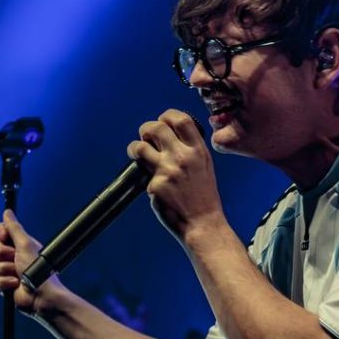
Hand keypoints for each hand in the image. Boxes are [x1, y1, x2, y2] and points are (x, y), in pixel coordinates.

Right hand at [0, 210, 63, 314]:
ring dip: (4, 270)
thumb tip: (7, 212)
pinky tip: (14, 285)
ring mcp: (5, 271)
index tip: (4, 237)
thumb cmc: (39, 270)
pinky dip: (2, 283)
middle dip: (1, 254)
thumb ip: (14, 228)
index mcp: (18, 244)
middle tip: (14, 258)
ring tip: (17, 275)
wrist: (41, 295)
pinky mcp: (2, 285)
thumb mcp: (26, 244)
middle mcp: (11, 256)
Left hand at [127, 109, 225, 242]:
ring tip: (135, 152)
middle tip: (144, 137)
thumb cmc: (203, 196)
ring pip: (140, 147)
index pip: (180, 119)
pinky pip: (142, 175)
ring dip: (134, 147)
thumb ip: (190, 149)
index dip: (166, 116)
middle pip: (155, 128)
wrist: (202, 223)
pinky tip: (155, 187)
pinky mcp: (155, 186)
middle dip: (145, 129)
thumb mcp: (204, 166)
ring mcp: (167, 171)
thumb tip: (168, 136)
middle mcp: (182, 157)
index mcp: (197, 150)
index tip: (161, 121)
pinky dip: (144, 179)